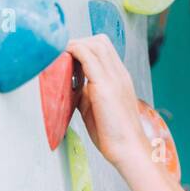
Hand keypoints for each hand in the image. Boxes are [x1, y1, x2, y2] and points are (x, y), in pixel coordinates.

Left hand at [66, 35, 147, 168]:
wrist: (129, 149)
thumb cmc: (113, 135)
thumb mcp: (95, 108)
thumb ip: (86, 94)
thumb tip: (72, 87)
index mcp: (119, 78)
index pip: (103, 49)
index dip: (84, 48)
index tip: (68, 59)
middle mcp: (119, 74)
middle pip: (99, 41)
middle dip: (78, 44)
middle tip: (62, 58)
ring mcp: (114, 77)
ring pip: (95, 44)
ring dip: (74, 47)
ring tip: (61, 59)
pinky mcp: (105, 86)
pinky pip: (87, 56)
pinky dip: (73, 53)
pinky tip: (62, 60)